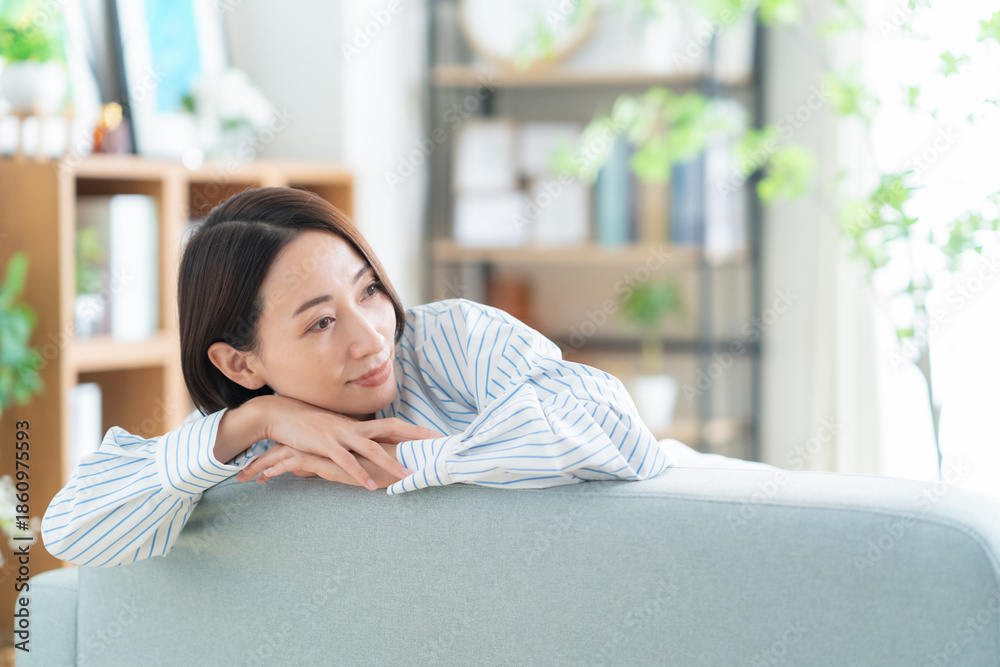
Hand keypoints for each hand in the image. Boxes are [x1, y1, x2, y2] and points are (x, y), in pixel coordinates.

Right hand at [245, 395, 444, 489]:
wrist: (279, 414)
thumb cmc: (308, 425)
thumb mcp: (335, 430)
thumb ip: (351, 438)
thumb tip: (367, 445)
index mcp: (357, 424)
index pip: (392, 424)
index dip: (414, 429)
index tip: (435, 435)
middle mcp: (353, 426)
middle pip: (391, 428)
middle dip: (414, 436)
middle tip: (435, 445)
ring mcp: (340, 435)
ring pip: (372, 448)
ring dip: (390, 463)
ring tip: (407, 476)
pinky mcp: (324, 445)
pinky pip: (346, 461)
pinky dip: (359, 474)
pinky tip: (370, 486)